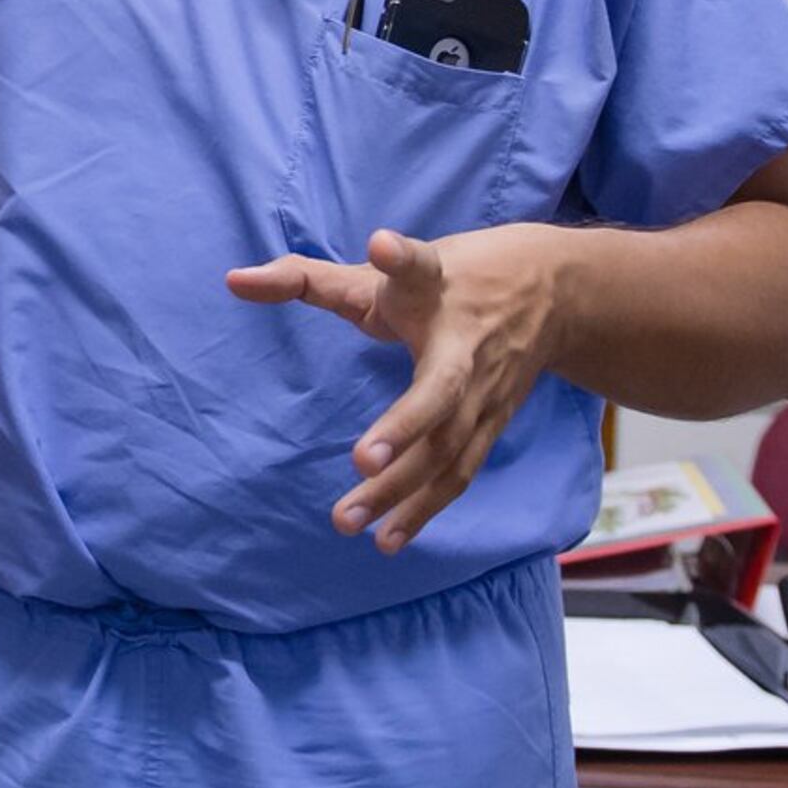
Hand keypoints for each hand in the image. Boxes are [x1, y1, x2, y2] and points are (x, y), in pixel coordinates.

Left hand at [227, 225, 568, 553]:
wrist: (555, 292)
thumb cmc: (451, 279)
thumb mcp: (387, 268)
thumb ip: (307, 277)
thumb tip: (232, 281)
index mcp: (437, 288)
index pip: (418, 266)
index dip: (399, 257)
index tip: (383, 247)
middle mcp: (468, 342)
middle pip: (442, 389)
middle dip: (406, 426)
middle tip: (360, 461)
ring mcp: (486, 391)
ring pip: (448, 446)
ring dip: (403, 489)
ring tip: (349, 521)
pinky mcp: (491, 425)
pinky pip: (458, 472)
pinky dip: (425, 508)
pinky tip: (387, 541)